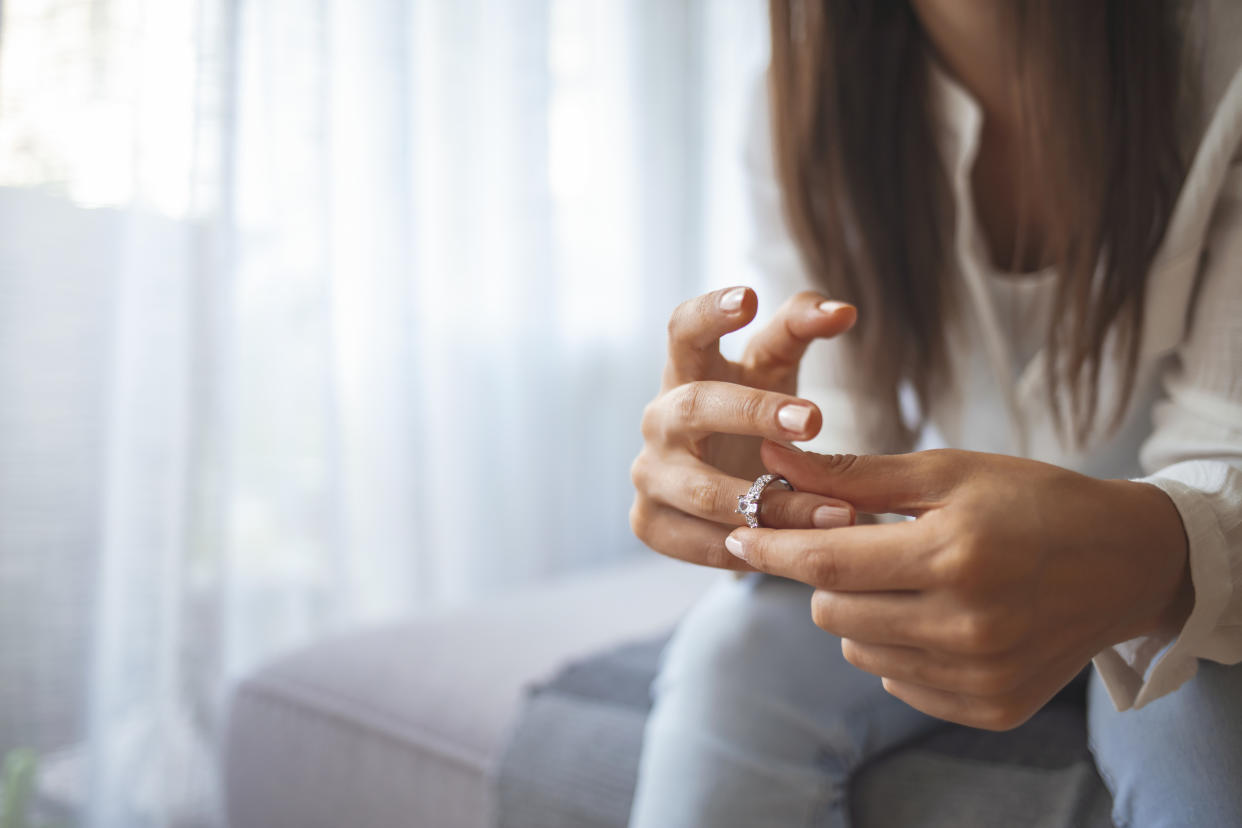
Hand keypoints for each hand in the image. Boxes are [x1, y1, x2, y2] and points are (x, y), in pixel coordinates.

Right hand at [629, 287, 858, 569]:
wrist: (723, 485)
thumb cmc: (751, 413)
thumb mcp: (775, 368)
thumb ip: (803, 328)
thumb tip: (845, 310)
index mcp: (685, 370)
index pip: (682, 329)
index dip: (709, 311)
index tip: (749, 298)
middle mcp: (657, 419)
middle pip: (694, 407)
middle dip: (752, 413)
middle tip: (813, 419)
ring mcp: (648, 473)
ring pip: (704, 491)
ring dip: (773, 504)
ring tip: (838, 512)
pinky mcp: (649, 523)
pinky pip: (700, 542)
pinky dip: (749, 548)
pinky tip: (795, 552)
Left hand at [726, 442, 1193, 728]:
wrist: (1125, 563)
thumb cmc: (1031, 502)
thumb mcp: (947, 472)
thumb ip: (854, 476)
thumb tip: (771, 461)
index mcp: (956, 556)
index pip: (827, 563)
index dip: (772, 548)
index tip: (738, 534)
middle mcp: (968, 628)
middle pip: (833, 613)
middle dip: (828, 576)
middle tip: (862, 545)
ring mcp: (981, 676)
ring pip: (859, 652)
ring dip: (862, 614)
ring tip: (909, 579)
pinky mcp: (992, 708)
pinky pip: (899, 683)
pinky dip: (900, 649)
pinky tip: (938, 616)